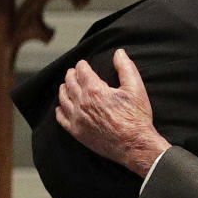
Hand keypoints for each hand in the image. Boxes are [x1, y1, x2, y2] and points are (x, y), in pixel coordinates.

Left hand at [56, 49, 170, 176]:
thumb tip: (119, 53)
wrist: (135, 144)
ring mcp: (77, 118)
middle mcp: (82, 102)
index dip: (82, 65)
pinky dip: (60, 110)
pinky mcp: (77, 132)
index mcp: (95, 90)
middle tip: (73, 72)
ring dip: (64, 89)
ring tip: (66, 86)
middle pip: (70, 83)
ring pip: (63, 99)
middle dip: (71, 75)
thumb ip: (126, 68)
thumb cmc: (137, 117)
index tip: (83, 64)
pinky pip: (61, 118)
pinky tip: (61, 107)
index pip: (82, 71)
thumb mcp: (136, 89)